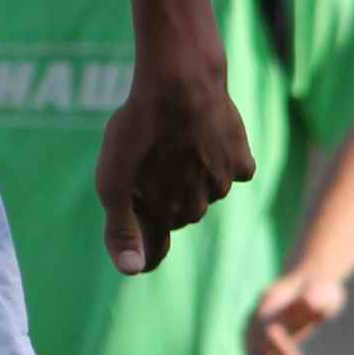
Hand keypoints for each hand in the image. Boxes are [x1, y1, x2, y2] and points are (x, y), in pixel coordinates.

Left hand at [93, 60, 253, 273]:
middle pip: (176, 215)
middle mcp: (197, 206)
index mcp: (164, 214)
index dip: (145, 249)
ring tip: (172, 146)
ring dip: (189, 178)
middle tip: (147, 168)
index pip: (155, 249)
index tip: (142, 247)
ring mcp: (223, 184)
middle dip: (161, 201)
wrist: (180, 82)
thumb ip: (120, 229)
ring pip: (204, 192)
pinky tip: (205, 138)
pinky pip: (232, 170)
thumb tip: (132, 272)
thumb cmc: (138, 130)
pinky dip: (220, 159)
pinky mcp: (242, 160)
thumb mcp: (112, 181)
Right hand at [246, 266, 347, 354]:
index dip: (280, 351)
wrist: (310, 290)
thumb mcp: (323, 289)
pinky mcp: (257, 350)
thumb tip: (309, 304)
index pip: (265, 333)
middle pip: (257, 354)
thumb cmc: (319, 290)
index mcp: (267, 307)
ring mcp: (252, 337)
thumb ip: (316, 295)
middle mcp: (253, 323)